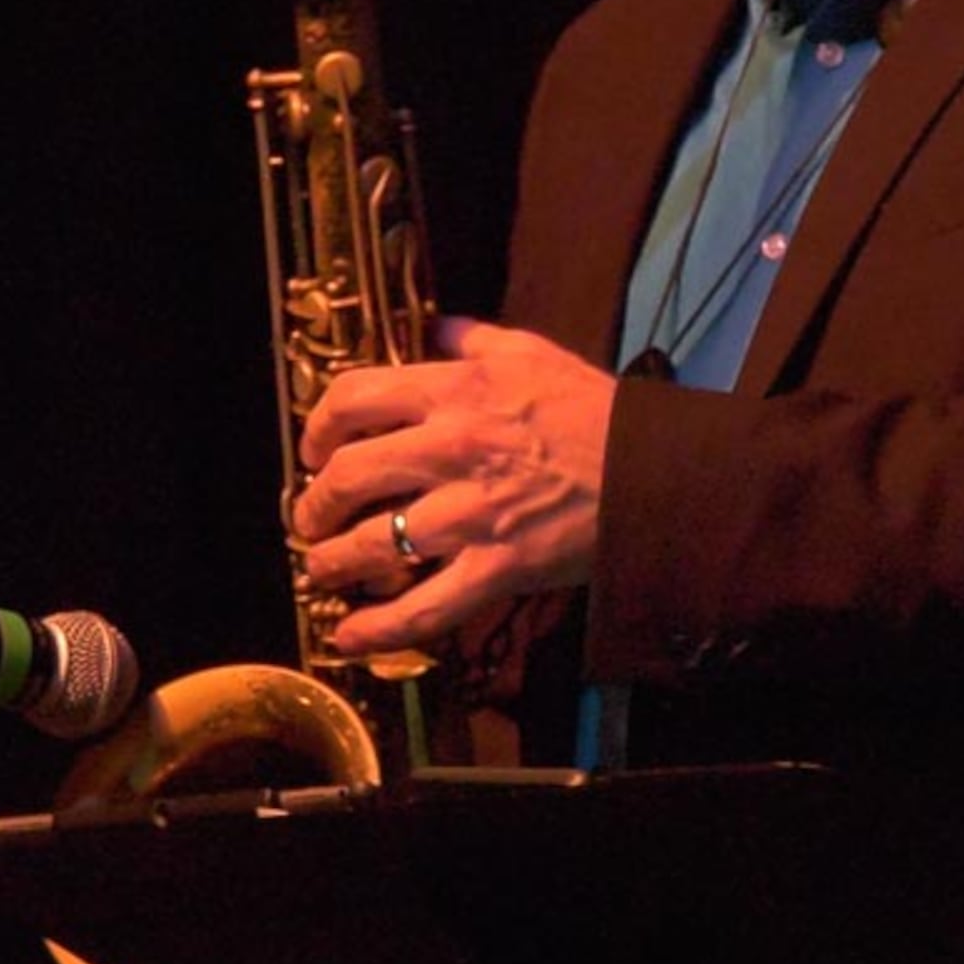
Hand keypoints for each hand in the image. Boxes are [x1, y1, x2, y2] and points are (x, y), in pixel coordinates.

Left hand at [285, 315, 618, 654]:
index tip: (314, 448)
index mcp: (454, 391)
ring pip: (373, 543)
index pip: (354, 399)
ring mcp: (470, 513)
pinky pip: (425, 606)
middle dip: (315, 503)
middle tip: (309, 518)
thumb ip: (470, 338)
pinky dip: (380, 628)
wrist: (654, 471)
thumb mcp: (529, 351)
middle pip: (348, 474)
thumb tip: (431, 328)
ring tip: (320, 569)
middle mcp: (450, 449)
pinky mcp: (496, 567)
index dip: (318, 427)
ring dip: (331, 562)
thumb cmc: (592, 409)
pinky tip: (349, 636)